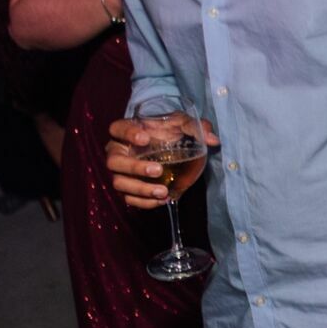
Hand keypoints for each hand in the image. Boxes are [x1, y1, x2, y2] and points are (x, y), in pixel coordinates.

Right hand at [105, 116, 221, 211]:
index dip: (127, 133)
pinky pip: (129, 198)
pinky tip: (161, 200)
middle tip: (158, 170)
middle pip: (114, 161)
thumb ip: (197, 127)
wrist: (170, 150)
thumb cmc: (171, 132)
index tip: (144, 138)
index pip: (117, 128)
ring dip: (140, 189)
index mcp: (128, 131)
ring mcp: (121, 172)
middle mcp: (119, 151)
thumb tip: (213, 140)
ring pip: (119, 183)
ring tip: (163, 192)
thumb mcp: (183, 125)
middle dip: (134, 168)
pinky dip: (144, 202)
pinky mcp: (128, 188)